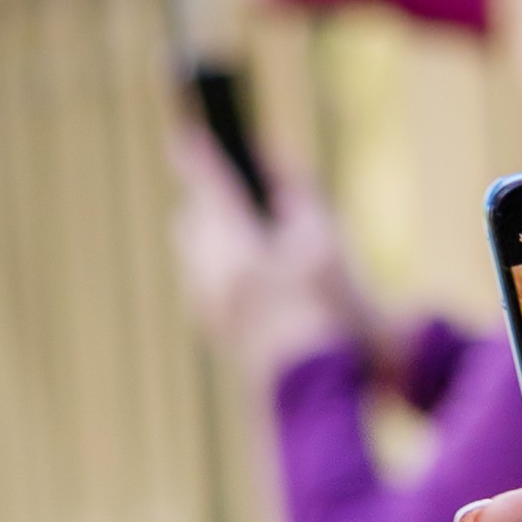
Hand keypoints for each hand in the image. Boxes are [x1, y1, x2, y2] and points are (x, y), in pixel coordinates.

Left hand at [169, 125, 368, 375]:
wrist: (320, 388)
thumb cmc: (333, 311)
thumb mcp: (327, 244)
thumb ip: (298, 197)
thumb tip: (274, 168)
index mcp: (237, 247)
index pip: (209, 184)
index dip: (198, 154)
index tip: (187, 132)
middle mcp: (212, 273)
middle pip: (197, 216)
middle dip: (213, 199)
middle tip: (239, 188)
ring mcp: (208, 302)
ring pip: (198, 250)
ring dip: (218, 234)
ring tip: (252, 231)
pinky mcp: (214, 327)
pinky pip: (206, 280)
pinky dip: (223, 267)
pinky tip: (254, 273)